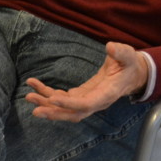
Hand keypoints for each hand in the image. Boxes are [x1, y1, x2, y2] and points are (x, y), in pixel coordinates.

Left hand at [24, 42, 148, 121]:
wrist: (131, 74)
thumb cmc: (129, 64)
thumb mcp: (129, 55)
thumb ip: (121, 52)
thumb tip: (110, 47)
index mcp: (107, 93)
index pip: (87, 104)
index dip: (70, 103)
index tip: (52, 99)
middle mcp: (96, 102)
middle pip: (73, 113)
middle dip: (54, 112)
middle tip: (33, 109)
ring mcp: (88, 100)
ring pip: (65, 109)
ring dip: (47, 104)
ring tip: (29, 96)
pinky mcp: (81, 96)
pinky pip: (63, 99)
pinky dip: (48, 94)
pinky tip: (36, 86)